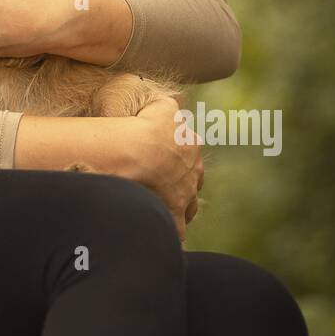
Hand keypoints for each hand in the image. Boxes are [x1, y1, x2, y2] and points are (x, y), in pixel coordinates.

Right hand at [123, 95, 203, 243]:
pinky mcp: (174, 213)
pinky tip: (161, 233)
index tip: (167, 157)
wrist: (141, 152)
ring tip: (164, 209)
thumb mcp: (162, 106)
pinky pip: (176, 230)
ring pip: (189, 206)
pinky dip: (170, 232)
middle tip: (167, 185)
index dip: (180, 154)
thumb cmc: (147, 125)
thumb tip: (176, 102)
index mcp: (191, 144)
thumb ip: (170, 105)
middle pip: (193, 180)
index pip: (191, 150)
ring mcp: (186, 194)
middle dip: (183, 183)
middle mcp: (194, 170)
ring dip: (179, 208)